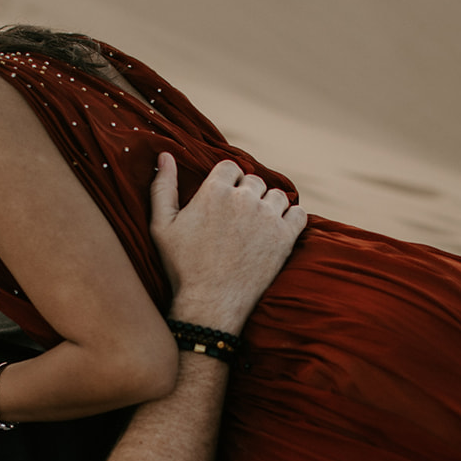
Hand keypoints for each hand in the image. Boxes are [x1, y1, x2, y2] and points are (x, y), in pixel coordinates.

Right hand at [150, 155, 305, 330]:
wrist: (210, 304)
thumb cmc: (182, 267)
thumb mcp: (161, 226)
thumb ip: (163, 187)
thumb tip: (166, 156)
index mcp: (215, 191)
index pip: (230, 166)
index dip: (227, 181)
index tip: (223, 198)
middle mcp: (244, 199)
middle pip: (254, 180)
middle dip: (246, 194)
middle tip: (237, 218)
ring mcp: (267, 217)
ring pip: (276, 195)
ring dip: (268, 204)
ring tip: (256, 225)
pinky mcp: (285, 237)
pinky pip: (298, 213)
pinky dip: (290, 218)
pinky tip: (276, 229)